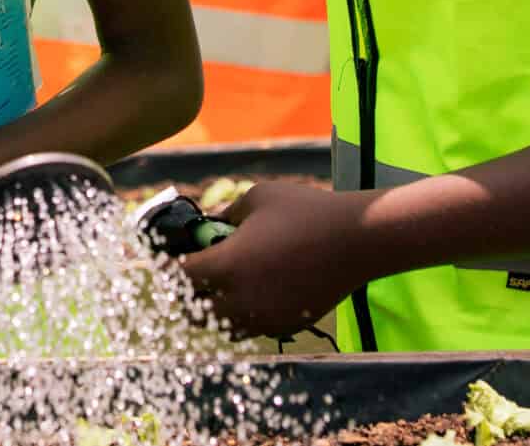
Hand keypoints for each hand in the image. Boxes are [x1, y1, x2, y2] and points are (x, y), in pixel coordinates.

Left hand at [179, 182, 377, 339]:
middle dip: (189, 295)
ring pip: (223, 327)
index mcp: (227, 265)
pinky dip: (244, 317)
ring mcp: (264, 317)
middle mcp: (241, 299)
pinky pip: (252, 330)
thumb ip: (225, 213)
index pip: (181, 278)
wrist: (357, 240)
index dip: (172, 269)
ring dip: (216, 310)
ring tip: (223, 287)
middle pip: (195, 312)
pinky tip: (253, 295)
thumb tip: (209, 225)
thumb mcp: (257, 198)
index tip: (172, 260)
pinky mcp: (286, 325)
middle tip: (194, 277)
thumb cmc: (306, 211)